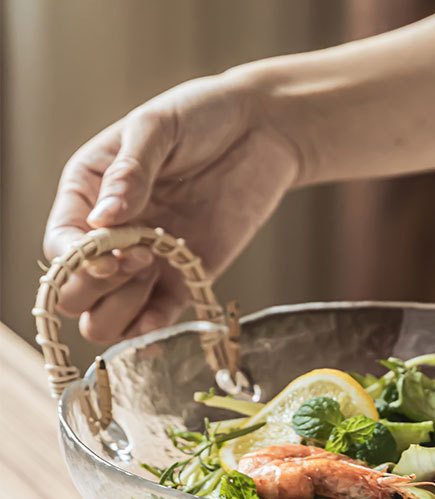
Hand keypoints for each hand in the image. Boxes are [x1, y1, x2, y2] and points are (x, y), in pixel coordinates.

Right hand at [44, 71, 298, 342]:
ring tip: (157, 273)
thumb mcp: (158, 129)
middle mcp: (111, 235)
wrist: (260, 131)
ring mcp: (147, 262)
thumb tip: (104, 218)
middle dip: (98, 289)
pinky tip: (159, 328)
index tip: (115, 255)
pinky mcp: (185, 279)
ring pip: (107, 318)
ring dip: (122, 312)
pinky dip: (151, 333)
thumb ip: (131, 173)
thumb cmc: (201, 116)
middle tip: (140, 260)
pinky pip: (155, 322)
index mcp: (88, 193)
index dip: (78, 261)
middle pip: (75, 292)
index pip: (61, 244)